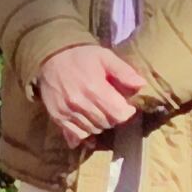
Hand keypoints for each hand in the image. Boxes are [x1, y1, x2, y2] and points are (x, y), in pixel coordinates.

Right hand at [34, 41, 150, 145]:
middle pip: (107, 123)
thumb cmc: (82, 56)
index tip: (126, 106)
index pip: (118, 114)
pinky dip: (85, 134)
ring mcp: (67, 111)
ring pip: (93, 130)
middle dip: (114, 118)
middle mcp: (80, 103)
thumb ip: (124, 72)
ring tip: (99, 112)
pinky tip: (88, 126)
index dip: (126, 112)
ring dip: (100, 124)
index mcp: (94, 88)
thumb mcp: (106, 57)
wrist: (51, 56)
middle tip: (112, 107)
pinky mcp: (57, 116)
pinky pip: (76, 135)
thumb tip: (141, 85)